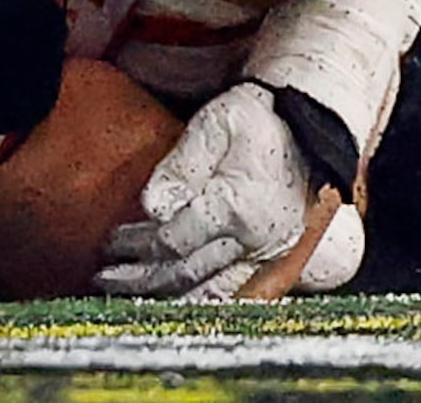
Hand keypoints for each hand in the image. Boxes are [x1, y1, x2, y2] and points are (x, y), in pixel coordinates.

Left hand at [98, 81, 321, 298]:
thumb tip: (151, 207)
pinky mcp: (277, 261)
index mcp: (238, 206)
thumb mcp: (219, 123)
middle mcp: (255, 240)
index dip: (135, 245)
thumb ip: (182, 163)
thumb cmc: (262, 121)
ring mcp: (269, 255)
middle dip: (139, 278)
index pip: (172, 240)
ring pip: (208, 291)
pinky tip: (175, 296)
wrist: (314, 130)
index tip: (111, 242)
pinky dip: (200, 298)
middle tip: (107, 277)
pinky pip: (233, 292)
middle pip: (185, 274)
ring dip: (165, 295)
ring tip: (131, 291)